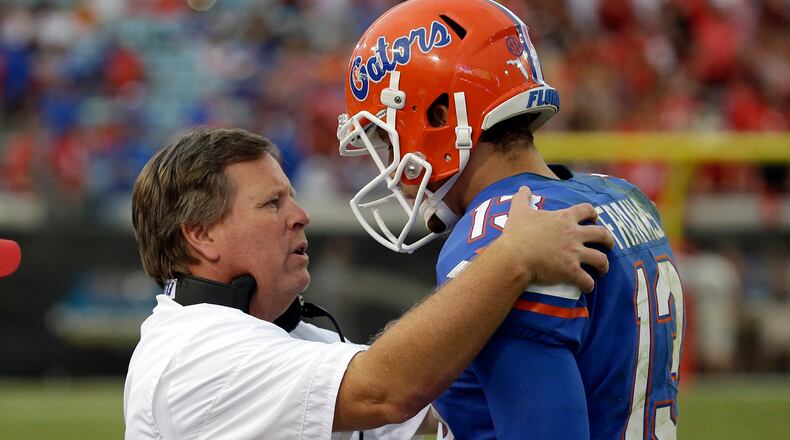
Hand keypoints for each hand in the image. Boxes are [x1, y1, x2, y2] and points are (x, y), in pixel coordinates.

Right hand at [497, 186, 614, 291]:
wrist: (514, 256)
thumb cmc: (516, 234)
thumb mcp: (519, 211)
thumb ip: (523, 197)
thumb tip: (523, 187)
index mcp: (565, 218)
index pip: (587, 210)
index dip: (593, 214)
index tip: (594, 218)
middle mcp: (574, 234)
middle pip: (602, 234)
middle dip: (608, 240)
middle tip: (608, 244)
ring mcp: (574, 253)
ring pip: (600, 259)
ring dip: (603, 265)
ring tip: (602, 269)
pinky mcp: (570, 271)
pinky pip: (587, 280)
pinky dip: (589, 284)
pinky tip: (587, 286)